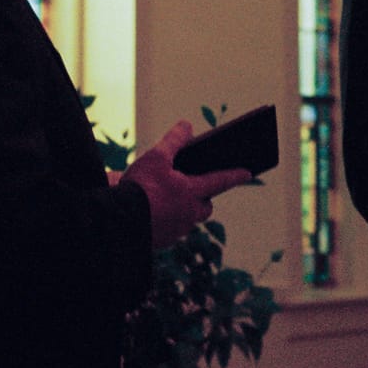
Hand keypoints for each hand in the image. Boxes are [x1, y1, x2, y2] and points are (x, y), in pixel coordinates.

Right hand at [123, 121, 251, 247]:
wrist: (118, 223)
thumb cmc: (139, 188)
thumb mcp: (156, 157)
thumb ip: (174, 140)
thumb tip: (187, 125)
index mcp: (192, 193)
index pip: (221, 181)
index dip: (235, 175)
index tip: (249, 173)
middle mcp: (189, 214)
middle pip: (205, 206)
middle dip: (203, 197)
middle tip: (194, 188)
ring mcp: (176, 230)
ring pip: (188, 219)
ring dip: (184, 209)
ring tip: (171, 199)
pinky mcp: (163, 241)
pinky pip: (172, 230)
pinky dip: (168, 221)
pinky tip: (155, 213)